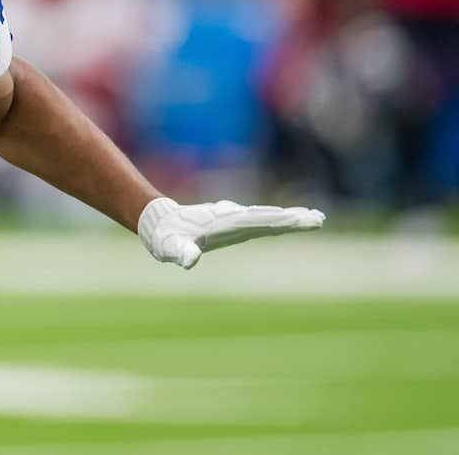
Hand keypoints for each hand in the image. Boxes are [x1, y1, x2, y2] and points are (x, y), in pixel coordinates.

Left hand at [138, 197, 324, 268]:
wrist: (160, 223)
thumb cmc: (166, 239)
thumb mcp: (172, 249)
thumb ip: (182, 253)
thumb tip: (190, 260)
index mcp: (226, 222)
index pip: (260, 221)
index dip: (281, 220)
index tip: (303, 219)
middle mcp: (234, 218)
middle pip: (269, 217)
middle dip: (294, 218)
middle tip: (318, 218)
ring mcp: (235, 220)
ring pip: (267, 217)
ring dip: (289, 217)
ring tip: (313, 217)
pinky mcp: (233, 224)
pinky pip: (260, 221)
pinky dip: (277, 220)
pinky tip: (288, 220)